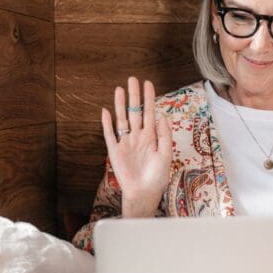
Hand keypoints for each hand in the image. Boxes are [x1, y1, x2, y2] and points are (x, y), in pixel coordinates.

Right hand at [100, 77, 171, 217]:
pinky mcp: (115, 151)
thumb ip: (164, 135)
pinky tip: (106, 111)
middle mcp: (138, 137)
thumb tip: (162, 115)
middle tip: (133, 79)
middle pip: (135, 112)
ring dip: (120, 105)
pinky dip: (107, 123)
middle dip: (134, 96)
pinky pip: (110, 135)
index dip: (149, 98)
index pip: (150, 112)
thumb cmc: (157, 177)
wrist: (144, 193)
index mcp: (151, 137)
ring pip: (122, 119)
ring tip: (120, 89)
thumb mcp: (166, 154)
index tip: (148, 83)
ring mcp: (126, 143)